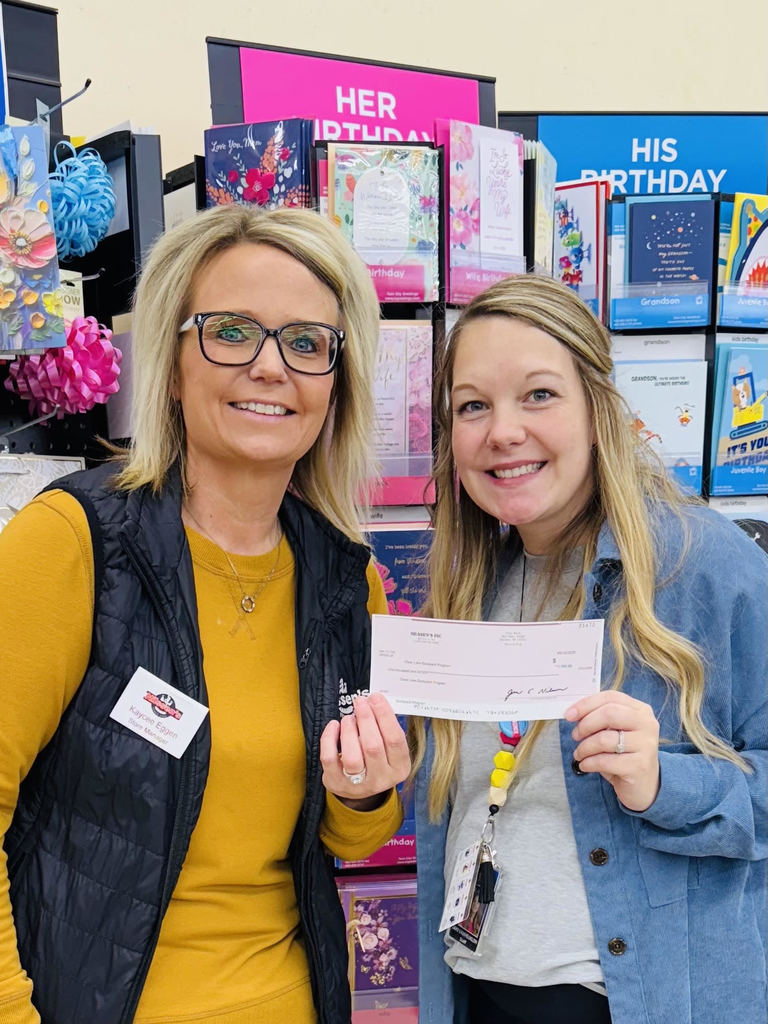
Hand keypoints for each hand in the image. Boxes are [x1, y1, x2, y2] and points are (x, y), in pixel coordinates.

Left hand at [320, 693, 409, 808]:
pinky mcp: (336, 782)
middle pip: (373, 747)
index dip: (385, 716)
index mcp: (399, 768)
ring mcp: (358, 784)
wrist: (359, 788)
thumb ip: (385, 727)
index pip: (395, 740)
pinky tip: (334, 726)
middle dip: (366, 719)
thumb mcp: (389, 748)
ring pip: (352, 757)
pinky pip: (330, 758)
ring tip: (349, 718)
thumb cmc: (376, 760)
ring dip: (349, 730)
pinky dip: (329, 738)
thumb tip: (374, 701)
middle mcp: (381, 779)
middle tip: (360, 702)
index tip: (376, 698)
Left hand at [565, 691, 659, 811]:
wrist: (644, 786)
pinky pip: (605, 761)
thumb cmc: (624, 754)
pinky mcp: (639, 766)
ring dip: (584, 747)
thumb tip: (573, 713)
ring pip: (604, 739)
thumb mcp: (615, 732)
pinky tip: (584, 765)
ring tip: (579, 754)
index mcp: (641, 710)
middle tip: (575, 736)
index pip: (611, 697)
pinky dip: (589, 763)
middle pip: (609, 713)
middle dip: (585, 724)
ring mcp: (646, 745)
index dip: (586, 704)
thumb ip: (600, 718)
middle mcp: (647, 724)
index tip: (569, 715)